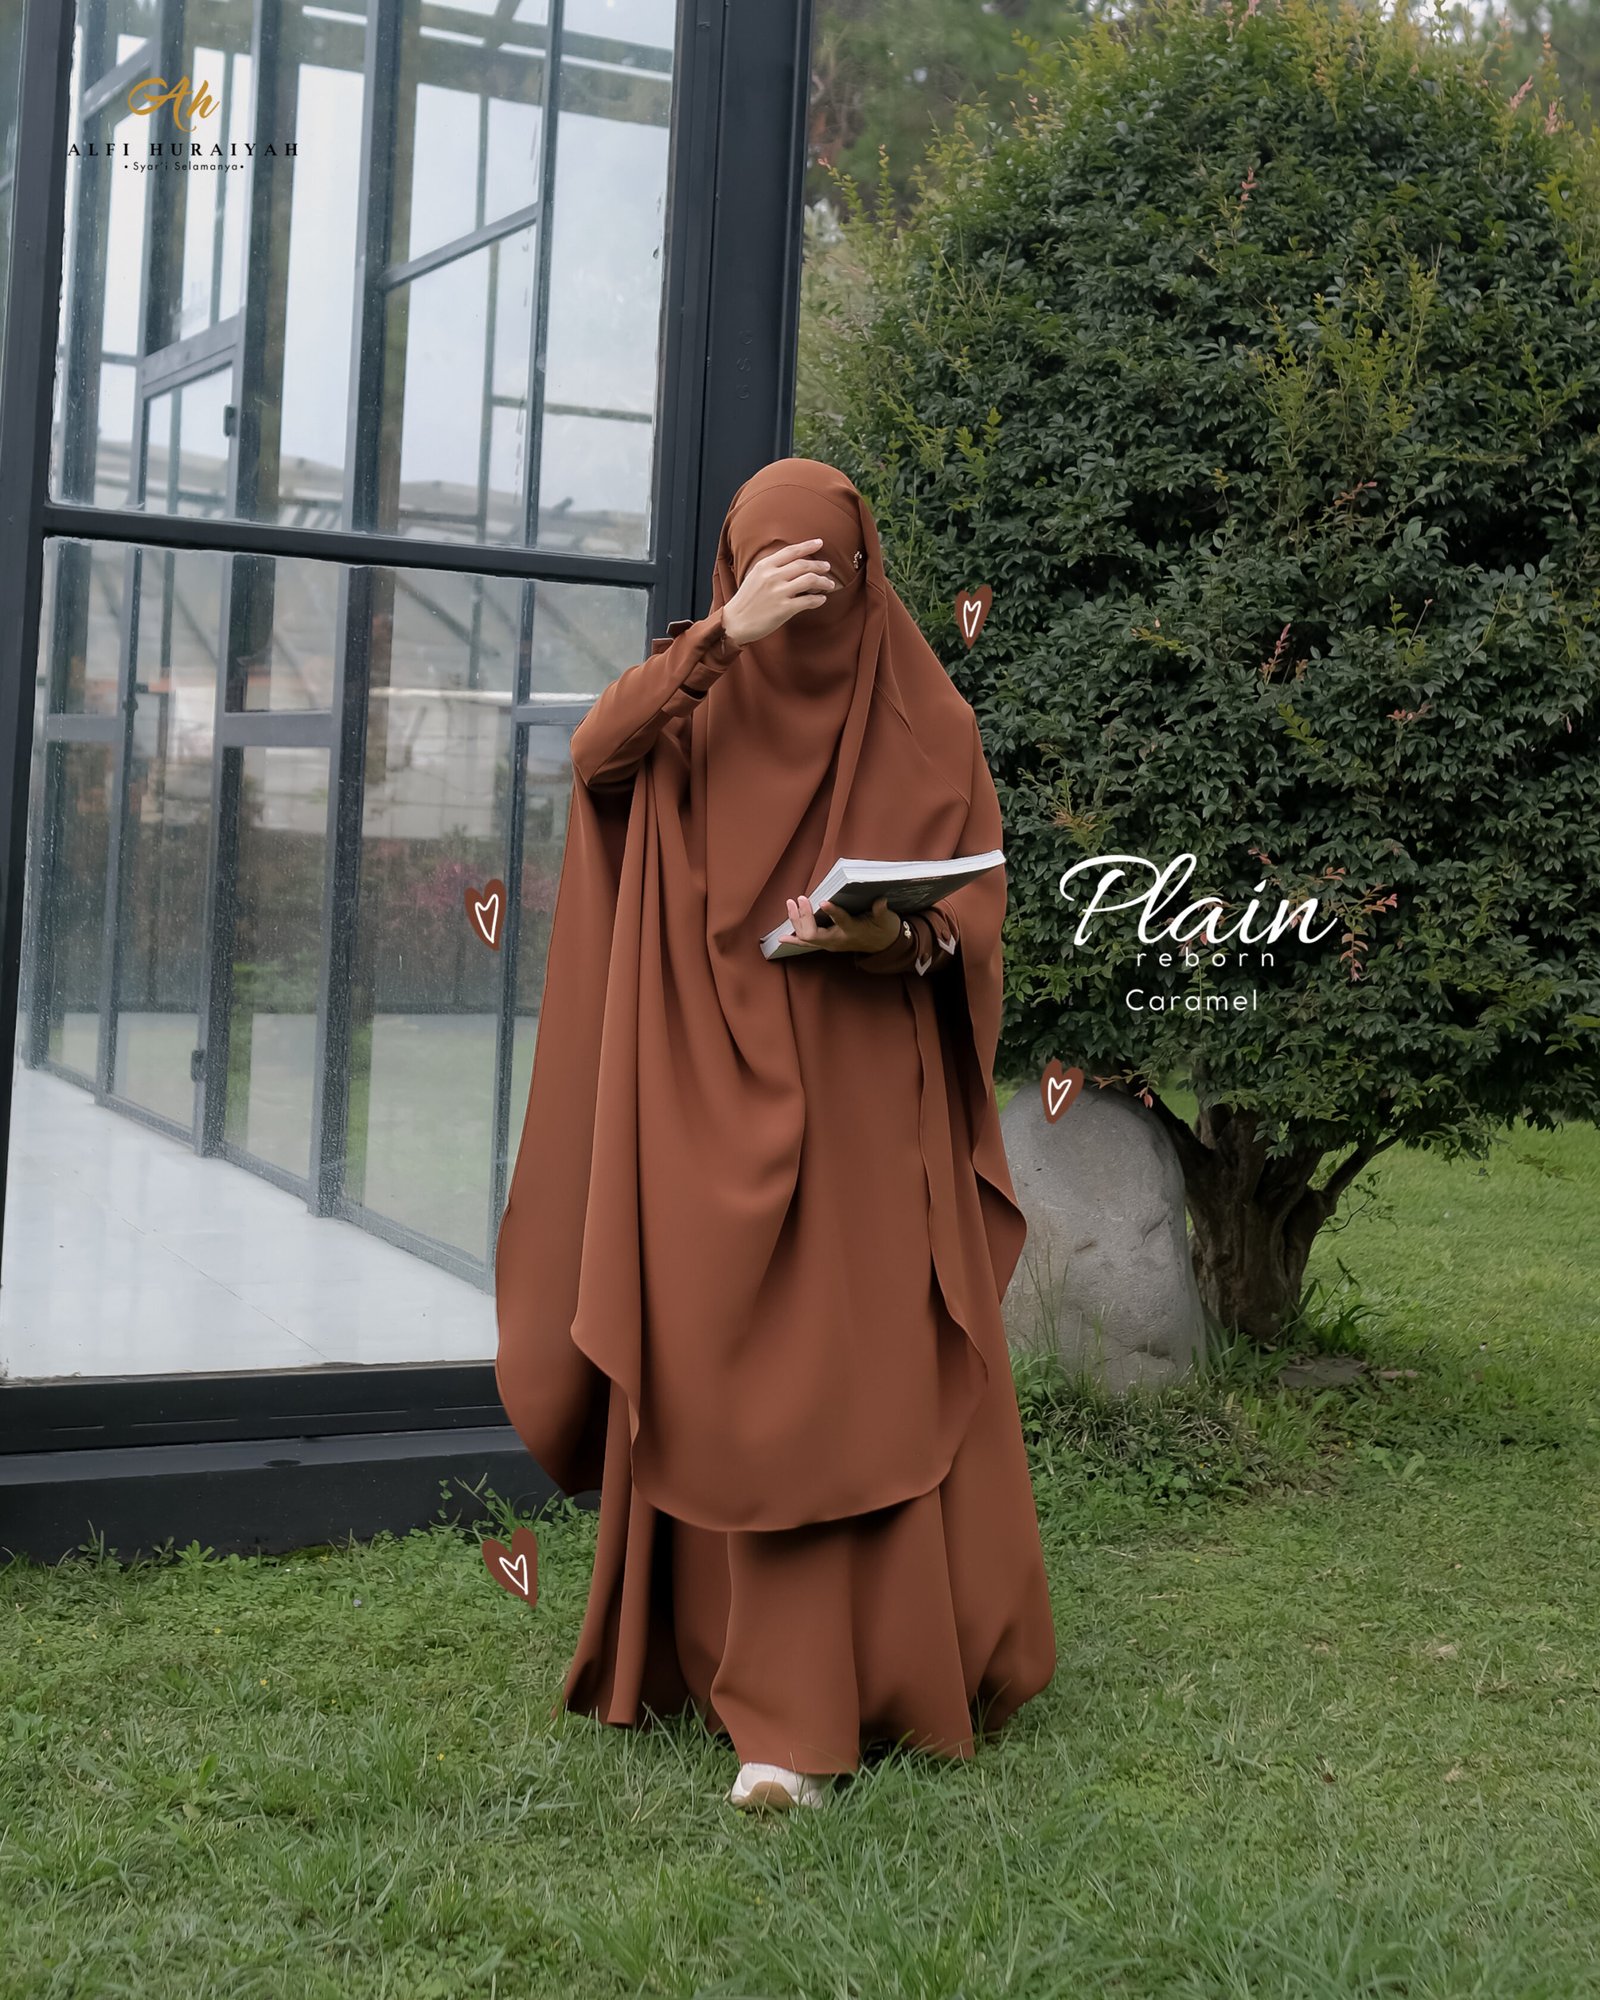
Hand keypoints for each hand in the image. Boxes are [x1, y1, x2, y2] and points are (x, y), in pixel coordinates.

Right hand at [723, 539, 837, 647]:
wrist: (735, 622)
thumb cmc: (746, 601)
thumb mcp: (754, 577)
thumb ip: (771, 568)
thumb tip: (793, 564)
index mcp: (764, 566)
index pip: (791, 551)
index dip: (807, 546)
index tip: (819, 543)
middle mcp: (772, 576)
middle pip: (804, 565)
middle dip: (820, 565)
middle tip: (827, 568)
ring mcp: (779, 592)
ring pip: (810, 580)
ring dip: (823, 581)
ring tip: (829, 584)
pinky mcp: (784, 609)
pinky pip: (809, 601)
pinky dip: (818, 599)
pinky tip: (822, 599)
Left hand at [785, 894, 900, 953]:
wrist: (884, 947)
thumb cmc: (884, 929)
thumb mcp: (886, 920)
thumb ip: (881, 911)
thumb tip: (881, 900)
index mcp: (853, 931)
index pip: (841, 921)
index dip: (832, 912)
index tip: (823, 901)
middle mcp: (838, 940)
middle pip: (813, 933)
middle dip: (804, 917)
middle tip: (799, 898)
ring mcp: (830, 944)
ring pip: (806, 937)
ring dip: (796, 921)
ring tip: (790, 904)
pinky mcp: (826, 944)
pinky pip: (807, 943)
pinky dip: (794, 940)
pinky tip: (782, 938)